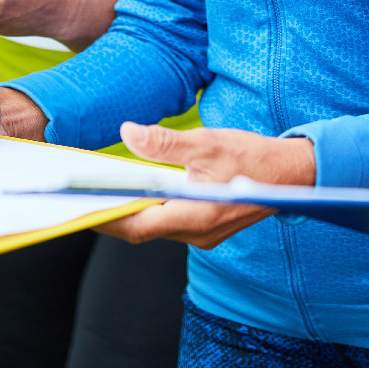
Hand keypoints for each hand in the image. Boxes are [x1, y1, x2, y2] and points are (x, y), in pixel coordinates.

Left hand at [91, 122, 315, 248]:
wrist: (292, 175)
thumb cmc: (252, 156)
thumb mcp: (207, 141)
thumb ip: (165, 141)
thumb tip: (128, 132)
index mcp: (197, 215)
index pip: (138, 225)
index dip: (105, 217)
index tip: (77, 205)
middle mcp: (197, 233)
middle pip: (141, 230)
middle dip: (109, 215)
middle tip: (76, 198)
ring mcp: (202, 235)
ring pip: (154, 228)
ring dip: (128, 212)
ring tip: (97, 192)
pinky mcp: (205, 228)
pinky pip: (168, 224)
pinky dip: (147, 210)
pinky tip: (134, 192)